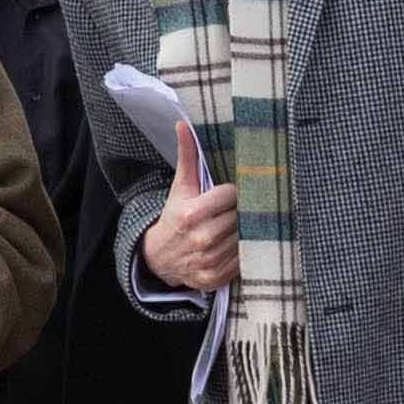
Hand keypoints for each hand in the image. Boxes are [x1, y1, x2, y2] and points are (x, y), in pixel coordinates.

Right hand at [142, 113, 239, 292]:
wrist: (159, 258)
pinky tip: (232, 244)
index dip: (233, 193)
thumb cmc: (175, 216)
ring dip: (245, 231)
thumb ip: (187, 156)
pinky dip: (242, 252)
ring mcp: (208, 260)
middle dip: (241, 211)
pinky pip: (242, 261)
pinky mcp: (215, 278)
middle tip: (237, 209)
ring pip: (245, 237)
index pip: (232, 196)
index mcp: (191, 214)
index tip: (229, 194)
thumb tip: (183, 125)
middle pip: (241, 216)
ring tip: (235, 226)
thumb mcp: (181, 187)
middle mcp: (201, 238)